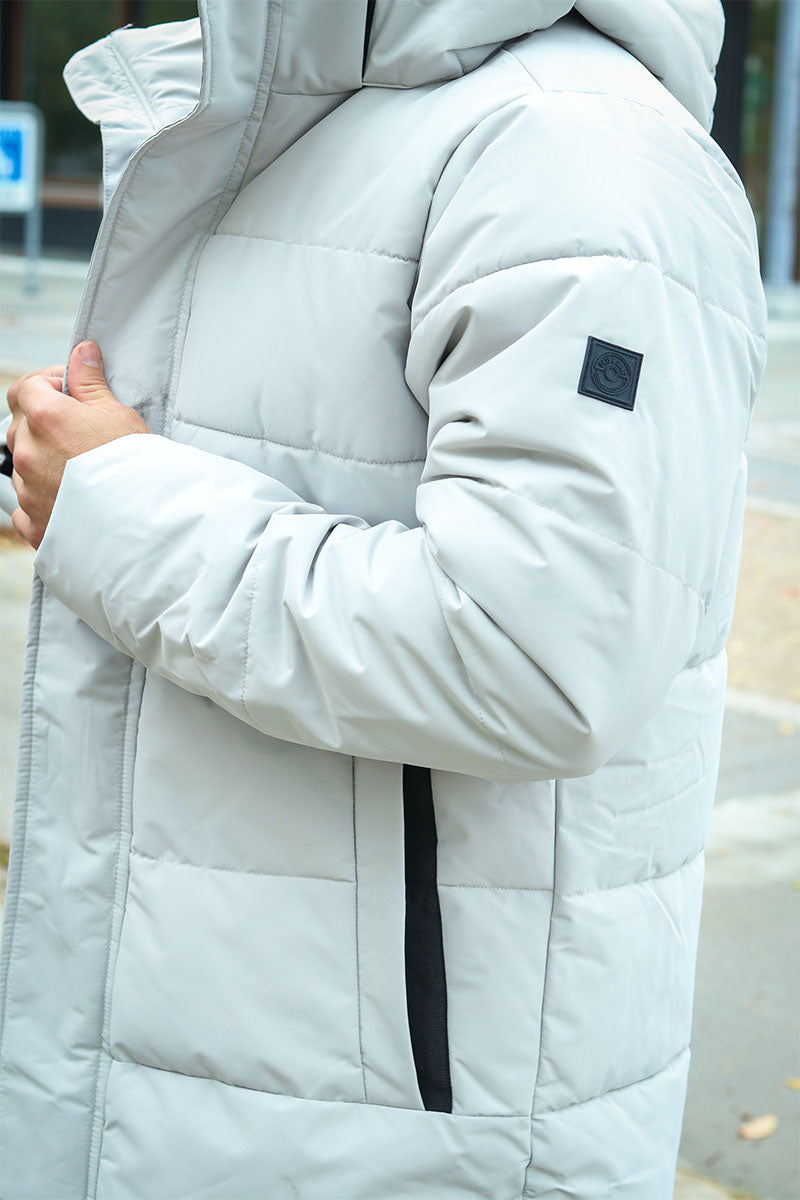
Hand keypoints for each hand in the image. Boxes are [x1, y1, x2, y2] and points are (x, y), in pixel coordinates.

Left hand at [7, 341, 149, 548]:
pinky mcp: (36, 523)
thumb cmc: (136, 467)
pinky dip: (41, 500)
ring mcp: (28, 490)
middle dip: (44, 423)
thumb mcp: (118, 414)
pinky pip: (24, 507)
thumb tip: (82, 353)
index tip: (69, 392)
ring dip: (43, 461)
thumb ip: (90, 383)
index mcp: (45, 418)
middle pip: (21, 425)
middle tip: (80, 430)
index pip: (24, 388)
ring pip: (23, 466)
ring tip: (81, 469)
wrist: (145, 520)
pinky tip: (67, 499)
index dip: (45, 384)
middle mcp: (28, 452)